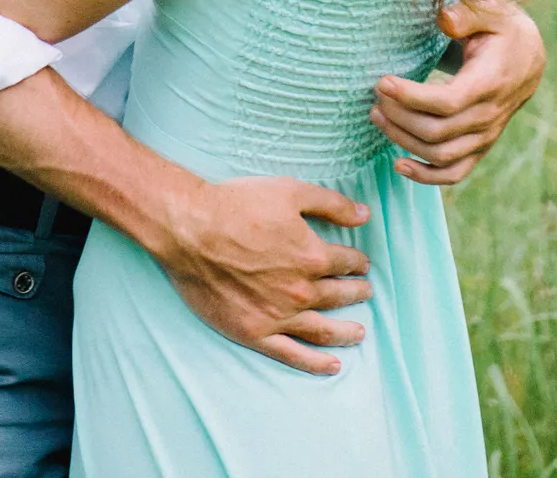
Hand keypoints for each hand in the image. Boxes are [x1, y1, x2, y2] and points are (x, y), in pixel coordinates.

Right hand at [159, 173, 372, 374]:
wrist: (191, 229)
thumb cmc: (237, 205)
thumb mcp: (289, 192)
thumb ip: (330, 204)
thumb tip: (365, 215)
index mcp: (311, 255)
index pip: (345, 262)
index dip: (356, 262)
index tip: (361, 264)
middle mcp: (300, 290)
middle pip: (338, 295)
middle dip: (356, 293)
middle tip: (365, 292)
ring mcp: (278, 315)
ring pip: (323, 329)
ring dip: (346, 332)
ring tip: (359, 333)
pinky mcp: (255, 333)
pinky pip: (293, 355)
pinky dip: (316, 363)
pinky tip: (333, 365)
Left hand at [371, 0, 545, 184]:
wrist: (528, 56)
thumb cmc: (501, 27)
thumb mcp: (489, 9)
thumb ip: (467, 13)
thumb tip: (444, 18)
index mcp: (490, 82)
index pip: (448, 102)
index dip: (412, 97)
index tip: (383, 82)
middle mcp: (489, 115)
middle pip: (438, 132)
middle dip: (399, 116)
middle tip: (375, 95)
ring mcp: (485, 135)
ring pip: (441, 155)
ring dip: (403, 140)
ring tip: (376, 115)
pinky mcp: (479, 146)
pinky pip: (454, 172)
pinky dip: (426, 176)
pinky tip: (399, 165)